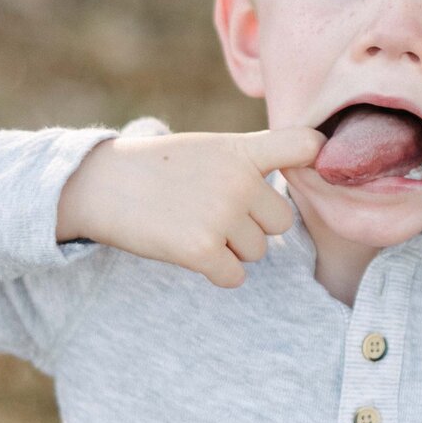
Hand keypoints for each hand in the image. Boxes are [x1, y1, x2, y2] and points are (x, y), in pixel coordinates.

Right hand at [58, 126, 323, 287]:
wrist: (100, 185)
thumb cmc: (157, 169)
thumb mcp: (208, 148)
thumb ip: (252, 159)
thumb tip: (302, 171)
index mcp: (241, 151)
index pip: (302, 145)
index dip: (317, 154)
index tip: (321, 159)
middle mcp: (239, 181)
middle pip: (280, 222)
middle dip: (253, 225)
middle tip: (213, 212)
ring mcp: (222, 216)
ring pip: (256, 252)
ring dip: (231, 249)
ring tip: (193, 225)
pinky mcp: (202, 250)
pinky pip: (234, 277)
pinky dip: (216, 272)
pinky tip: (190, 250)